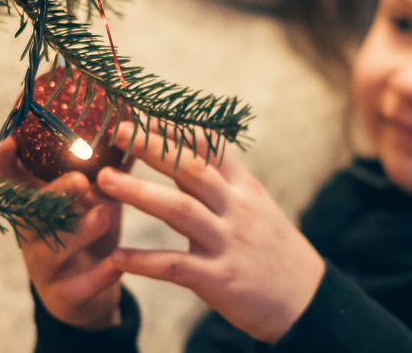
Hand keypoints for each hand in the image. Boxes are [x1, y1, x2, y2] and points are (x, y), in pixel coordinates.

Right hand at [0, 135, 125, 329]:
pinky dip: (100, 273)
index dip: (4, 162)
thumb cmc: (90, 232)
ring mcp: (44, 266)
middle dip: (54, 193)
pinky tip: (118, 263)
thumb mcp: (96, 198)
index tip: (10, 139)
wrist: (90, 295)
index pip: (8, 180)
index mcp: (34, 204)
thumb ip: (109, 167)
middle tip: (80, 180)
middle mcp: (31, 233)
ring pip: (52, 248)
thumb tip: (134, 122)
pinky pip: (80, 285)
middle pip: (30, 211)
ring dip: (79, 231)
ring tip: (104, 214)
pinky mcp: (63, 296)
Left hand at [98, 123, 324, 342]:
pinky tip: (117, 257)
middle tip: (117, 132)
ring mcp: (228, 243)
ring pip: (180, 210)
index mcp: (244, 189)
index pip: (208, 147)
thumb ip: (223, 183)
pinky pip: (176, 266)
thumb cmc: (273, 252)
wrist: (308, 300)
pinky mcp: (219, 279)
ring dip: (139, 193)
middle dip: (153, 147)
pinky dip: (144, 262)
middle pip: (192, 169)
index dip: (173, 128)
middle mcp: (236, 210)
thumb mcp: (257, 208)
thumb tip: (189, 153)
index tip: (140, 112)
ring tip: (104, 181)